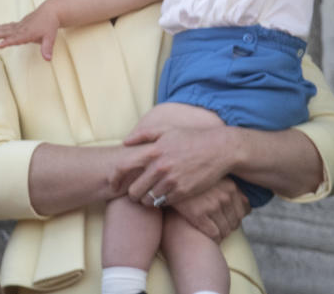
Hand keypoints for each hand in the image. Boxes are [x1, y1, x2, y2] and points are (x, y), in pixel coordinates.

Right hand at [0, 2, 59, 59]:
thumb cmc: (50, 25)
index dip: (9, 42)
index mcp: (29, 33)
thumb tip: (48, 59)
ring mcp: (19, 25)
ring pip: (4, 28)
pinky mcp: (18, 24)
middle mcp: (22, 29)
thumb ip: (47, 48)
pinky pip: (6, 26)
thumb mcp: (51, 37)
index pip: (17, 39)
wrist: (50, 11)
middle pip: (6, 32)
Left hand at [117, 124, 237, 206]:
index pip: (122, 167)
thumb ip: (145, 134)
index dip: (114, 178)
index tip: (113, 185)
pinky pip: (162, 204)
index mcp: (154, 150)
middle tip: (138, 192)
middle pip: (133, 190)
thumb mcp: (168, 130)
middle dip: (133, 193)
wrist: (219, 150)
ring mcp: (171, 181)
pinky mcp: (182, 192)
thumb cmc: (192, 139)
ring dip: (146, 199)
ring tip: (151, 194)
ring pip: (146, 200)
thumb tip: (125, 141)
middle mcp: (160, 167)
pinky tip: (165, 195)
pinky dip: (160, 202)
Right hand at [170, 177, 250, 242]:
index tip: (230, 221)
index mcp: (231, 186)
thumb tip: (247, 206)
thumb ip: (231, 189)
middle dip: (229, 228)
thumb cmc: (194, 180)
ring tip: (215, 235)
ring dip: (221, 235)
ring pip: (225, 230)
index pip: (245, 210)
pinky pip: (213, 234)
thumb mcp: (216, 178)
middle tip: (221, 229)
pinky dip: (213, 240)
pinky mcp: (199, 214)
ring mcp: (212, 205)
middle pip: (235, 222)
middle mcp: (225, 196)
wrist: (171, 179)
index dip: (238, 219)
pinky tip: (208, 238)